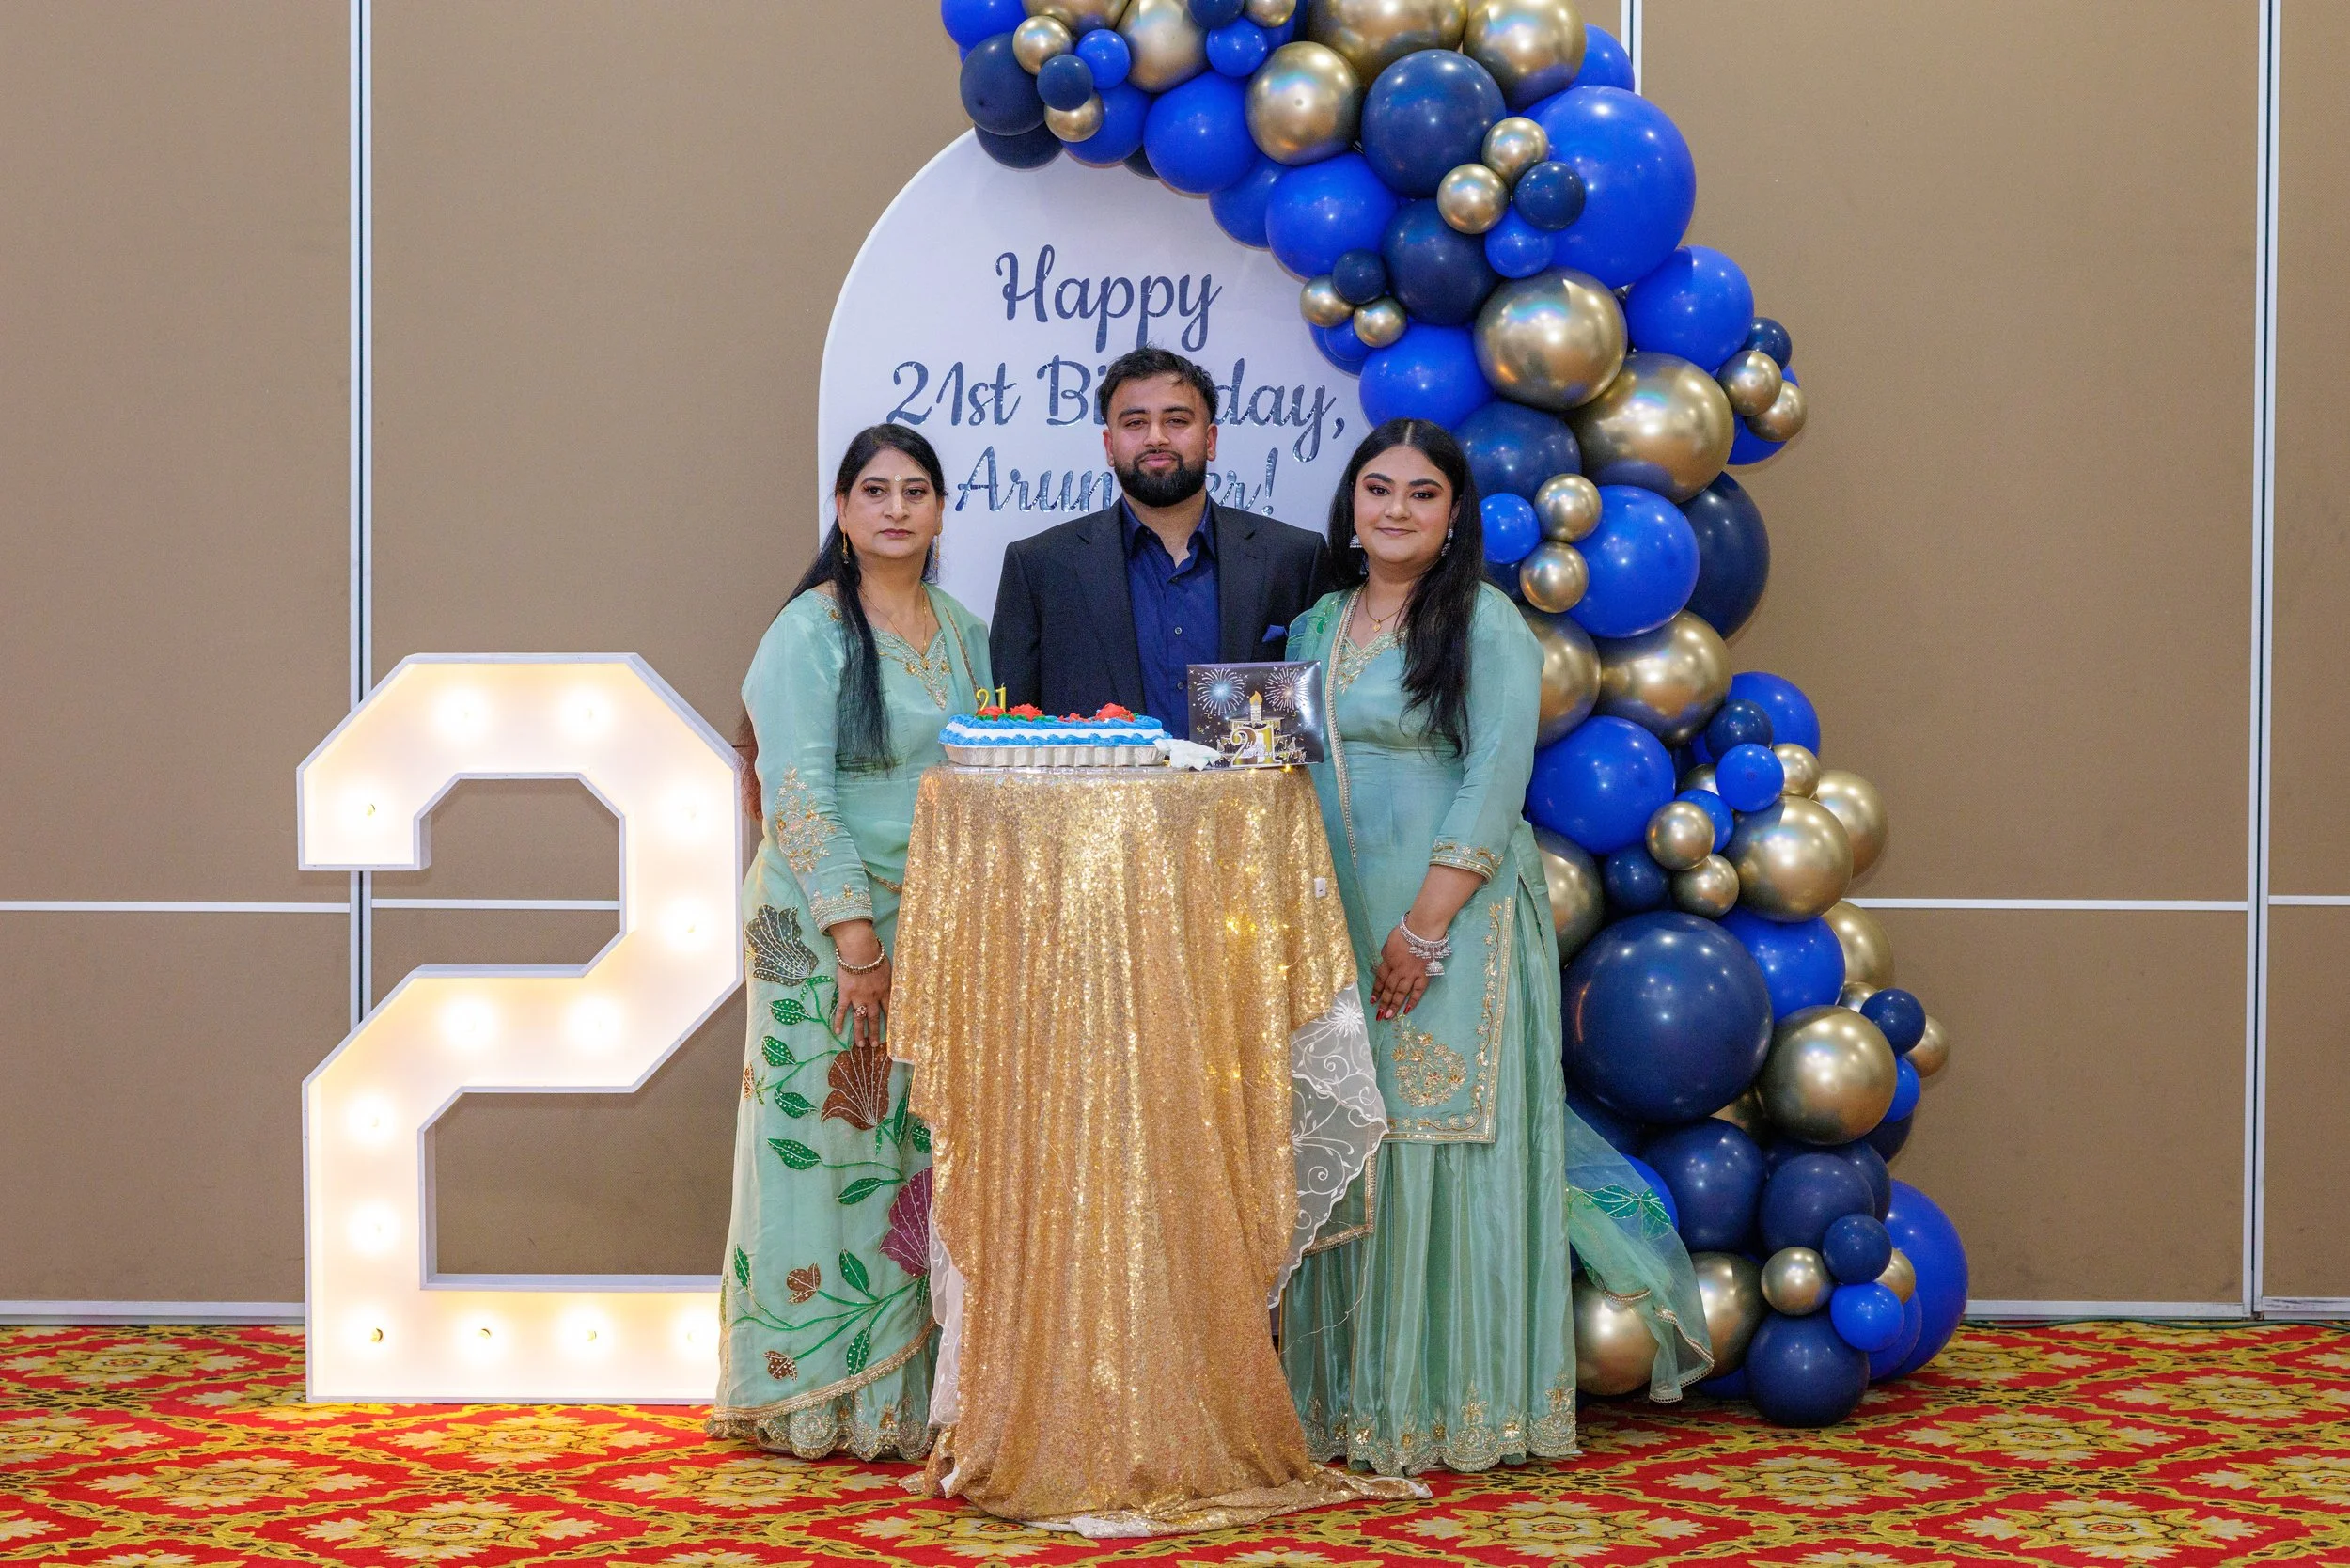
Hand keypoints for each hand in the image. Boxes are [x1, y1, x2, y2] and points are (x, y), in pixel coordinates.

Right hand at [830, 920, 890, 1049]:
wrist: (860, 951)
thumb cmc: (875, 955)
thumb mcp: (889, 967)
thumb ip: (891, 978)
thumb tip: (899, 983)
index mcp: (884, 990)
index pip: (889, 1010)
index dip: (890, 1022)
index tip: (892, 1033)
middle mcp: (872, 997)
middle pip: (874, 1018)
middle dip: (874, 1032)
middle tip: (874, 1045)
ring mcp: (858, 997)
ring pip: (859, 1018)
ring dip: (860, 1032)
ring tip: (860, 1045)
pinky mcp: (846, 994)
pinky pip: (842, 1010)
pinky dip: (839, 1021)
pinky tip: (837, 1032)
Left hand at [1371, 924, 1431, 1020]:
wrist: (1422, 930)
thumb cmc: (1404, 932)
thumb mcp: (1389, 942)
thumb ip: (1387, 954)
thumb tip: (1386, 961)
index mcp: (1388, 961)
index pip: (1380, 978)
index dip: (1376, 990)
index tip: (1372, 1001)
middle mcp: (1398, 970)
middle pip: (1389, 988)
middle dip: (1383, 1002)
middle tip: (1379, 1015)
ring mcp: (1411, 974)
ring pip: (1401, 992)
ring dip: (1394, 1005)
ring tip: (1389, 1016)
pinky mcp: (1423, 975)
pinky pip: (1418, 991)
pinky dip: (1413, 1001)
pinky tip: (1407, 1010)